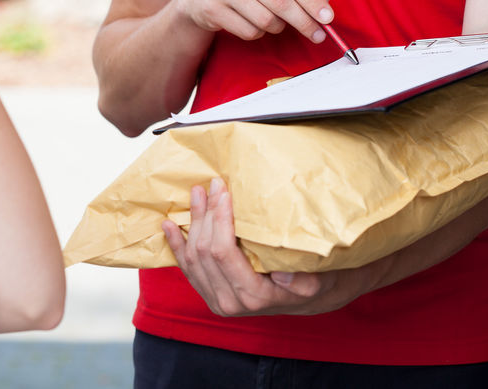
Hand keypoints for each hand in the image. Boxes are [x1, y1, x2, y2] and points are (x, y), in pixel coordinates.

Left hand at [162, 179, 384, 316]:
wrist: (310, 298)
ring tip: (195, 195)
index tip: (222, 190)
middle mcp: (230, 302)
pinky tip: (168, 225)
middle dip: (205, 214)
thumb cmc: (317, 279)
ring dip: (191, 223)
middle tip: (210, 185)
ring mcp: (216, 299)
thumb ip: (303, 280)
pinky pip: (186, 268)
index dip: (219, 218)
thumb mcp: (319, 279)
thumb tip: (283, 276)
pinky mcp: (209, 293)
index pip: (223, 252)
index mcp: (254, 296)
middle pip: (204, 251)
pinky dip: (176, 245)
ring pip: (192, 257)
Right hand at [172, 0, 333, 43]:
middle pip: (280, 2)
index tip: (328, 17)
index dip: (312, 1)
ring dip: (277, 27)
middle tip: (317, 34)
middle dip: (303, 21)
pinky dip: (258, 33)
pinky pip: (249, 32)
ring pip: (266, 20)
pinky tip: (252, 24)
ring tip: (274, 22)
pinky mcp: (213, 9)